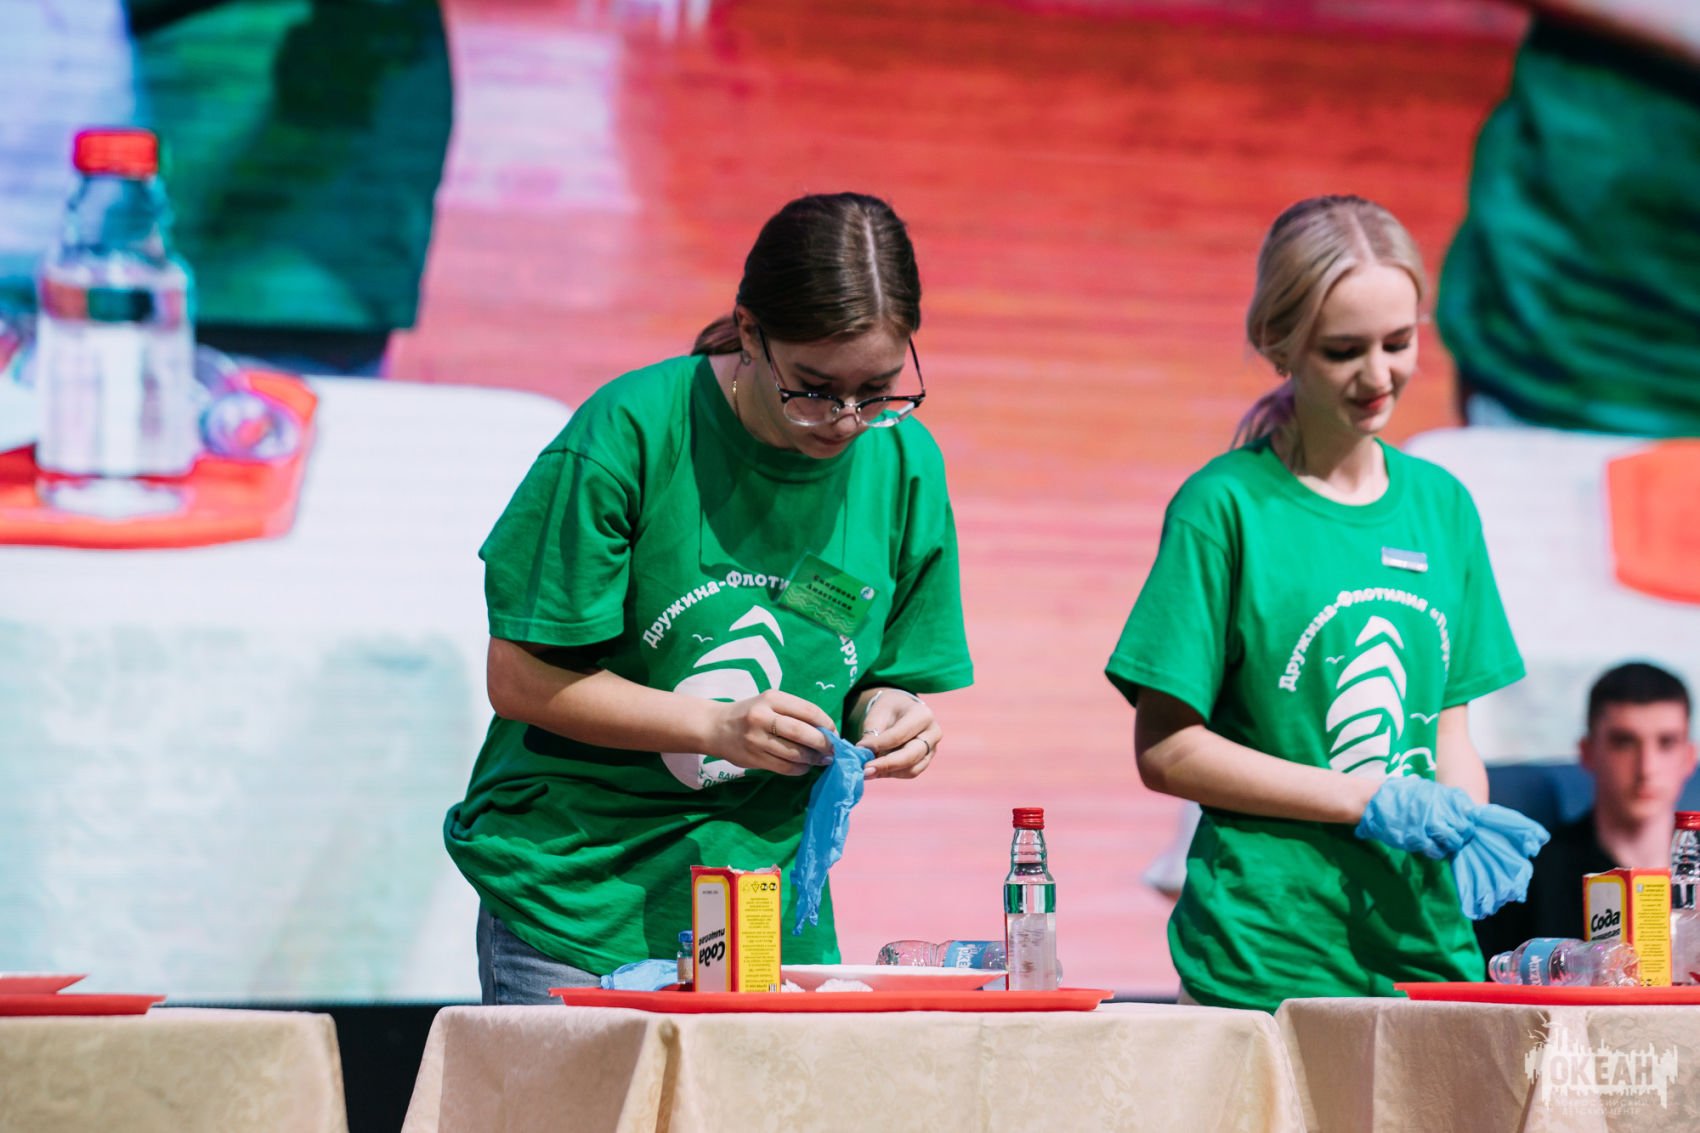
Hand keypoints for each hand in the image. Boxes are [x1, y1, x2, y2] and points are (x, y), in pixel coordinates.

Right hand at [710, 691, 835, 775]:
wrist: (715, 727)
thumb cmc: (750, 713)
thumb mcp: (769, 703)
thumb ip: (794, 713)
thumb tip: (827, 732)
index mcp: (771, 698)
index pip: (808, 710)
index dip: (826, 723)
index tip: (834, 732)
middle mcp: (762, 716)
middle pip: (801, 733)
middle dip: (822, 743)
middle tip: (832, 750)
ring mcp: (756, 739)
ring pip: (794, 753)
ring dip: (812, 759)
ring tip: (820, 759)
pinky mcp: (752, 758)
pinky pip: (783, 767)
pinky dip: (799, 769)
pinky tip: (804, 766)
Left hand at [854, 688, 938, 779]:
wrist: (902, 710)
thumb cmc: (889, 710)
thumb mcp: (878, 716)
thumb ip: (872, 735)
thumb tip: (863, 756)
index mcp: (922, 715)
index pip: (899, 735)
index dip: (879, 744)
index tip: (860, 749)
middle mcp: (933, 733)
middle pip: (911, 755)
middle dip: (886, 764)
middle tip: (865, 770)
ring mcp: (932, 749)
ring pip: (912, 769)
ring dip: (888, 772)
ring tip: (868, 771)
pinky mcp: (926, 761)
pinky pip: (910, 772)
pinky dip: (892, 773)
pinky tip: (876, 770)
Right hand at [1355, 775, 1479, 858]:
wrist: (1373, 801)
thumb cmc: (1398, 794)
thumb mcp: (1423, 788)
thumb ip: (1442, 797)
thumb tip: (1464, 808)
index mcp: (1440, 796)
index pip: (1468, 811)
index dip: (1469, 819)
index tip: (1465, 822)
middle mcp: (1438, 810)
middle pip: (1464, 828)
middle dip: (1462, 834)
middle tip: (1456, 836)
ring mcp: (1427, 825)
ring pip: (1453, 841)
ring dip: (1451, 844)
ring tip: (1444, 843)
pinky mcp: (1417, 839)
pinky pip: (1437, 851)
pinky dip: (1437, 852)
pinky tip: (1432, 848)